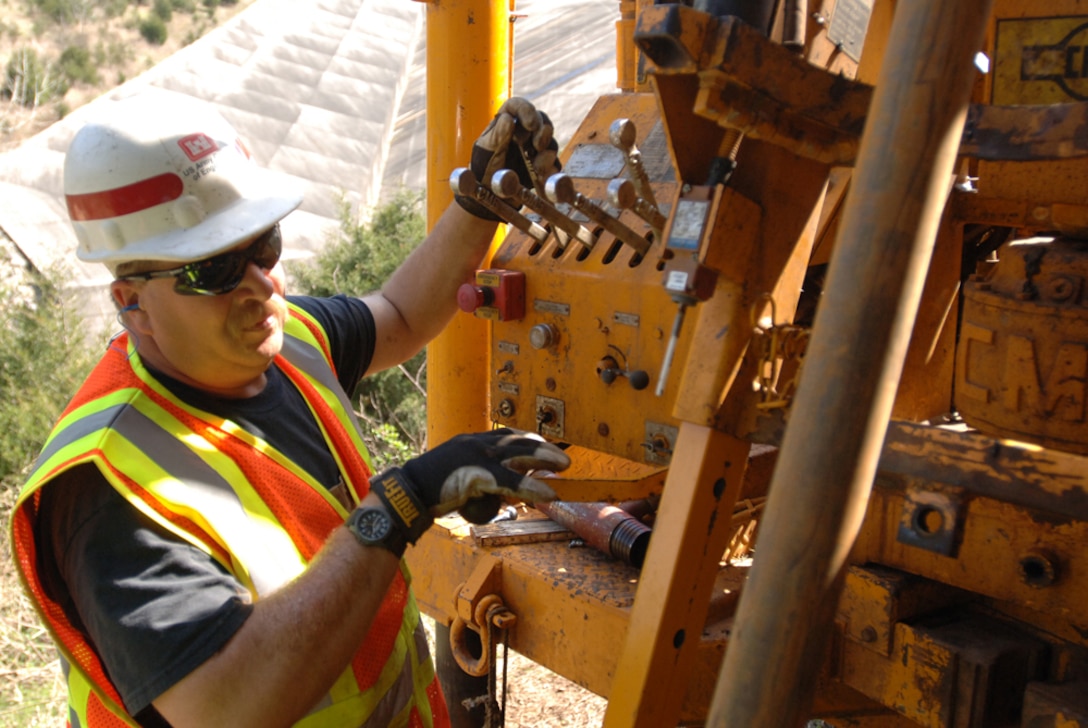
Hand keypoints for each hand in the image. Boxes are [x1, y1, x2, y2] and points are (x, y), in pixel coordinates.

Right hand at [369, 429, 570, 539]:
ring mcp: (479, 457)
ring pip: (520, 455)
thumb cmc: (430, 486)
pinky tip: (549, 495)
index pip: (506, 435)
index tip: (544, 446)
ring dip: (545, 460)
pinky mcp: (479, 475)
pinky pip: (512, 482)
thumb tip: (500, 491)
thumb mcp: (458, 475)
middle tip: (563, 459)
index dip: (528, 440)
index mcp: (472, 441)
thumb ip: (480, 478)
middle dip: (543, 448)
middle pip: (518, 441)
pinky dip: (533, 488)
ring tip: (564, 467)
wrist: (409, 491)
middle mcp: (478, 443)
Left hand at [456, 97, 560, 220]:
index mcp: (504, 124)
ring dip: (548, 153)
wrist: (488, 197)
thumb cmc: (482, 171)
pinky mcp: (542, 166)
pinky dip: (551, 169)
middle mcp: (522, 133)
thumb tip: (508, 119)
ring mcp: (534, 149)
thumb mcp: (484, 154)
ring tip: (538, 168)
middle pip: (541, 121)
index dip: (526, 110)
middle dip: (544, 131)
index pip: (516, 106)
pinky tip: (543, 177)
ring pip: (550, 142)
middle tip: (539, 145)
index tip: (531, 124)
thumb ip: (495, 137)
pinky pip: (554, 164)